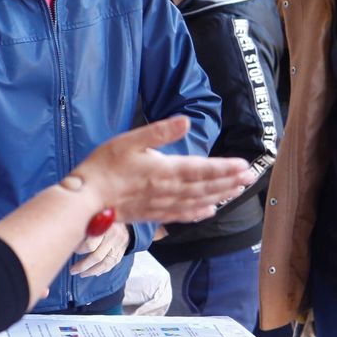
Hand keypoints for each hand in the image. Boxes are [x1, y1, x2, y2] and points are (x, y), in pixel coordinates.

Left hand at [69, 222, 129, 276]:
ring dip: (90, 271)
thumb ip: (85, 227)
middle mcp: (114, 236)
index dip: (79, 250)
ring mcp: (119, 246)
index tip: (71, 250)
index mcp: (105, 226)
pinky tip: (92, 273)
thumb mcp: (94, 216)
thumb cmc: (102, 216)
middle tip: (72, 270)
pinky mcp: (121, 252)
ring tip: (80, 274)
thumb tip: (69, 240)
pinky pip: (110, 265)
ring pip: (104, 264)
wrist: (124, 215)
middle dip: (82, 266)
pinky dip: (101, 270)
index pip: (90, 244)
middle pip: (97, 256)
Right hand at [73, 116, 254, 226]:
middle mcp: (169, 190)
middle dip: (229, 182)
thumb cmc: (105, 166)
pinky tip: (208, 211)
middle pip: (205, 187)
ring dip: (219, 196)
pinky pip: (181, 215)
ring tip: (236, 191)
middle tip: (249, 178)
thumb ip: (160, 132)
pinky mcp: (153, 215)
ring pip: (198, 201)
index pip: (202, 169)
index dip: (225, 168)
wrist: (87, 200)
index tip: (244, 166)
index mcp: (165, 170)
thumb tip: (185, 121)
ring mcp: (162, 205)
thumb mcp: (130, 140)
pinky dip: (198, 213)